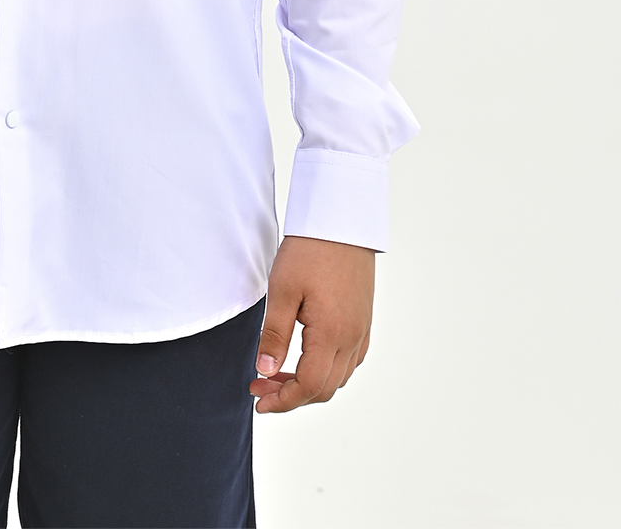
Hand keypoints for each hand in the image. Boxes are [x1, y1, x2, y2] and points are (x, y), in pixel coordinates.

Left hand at [249, 235, 373, 413]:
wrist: (341, 221)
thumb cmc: (309, 250)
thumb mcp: (282, 290)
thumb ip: (274, 334)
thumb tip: (265, 370)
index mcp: (332, 333)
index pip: (309, 385)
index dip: (283, 400)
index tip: (258, 400)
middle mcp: (352, 337)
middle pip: (325, 388)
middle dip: (291, 395)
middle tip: (260, 386)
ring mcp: (361, 330)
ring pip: (338, 378)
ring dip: (308, 384)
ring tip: (276, 373)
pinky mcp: (363, 321)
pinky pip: (349, 361)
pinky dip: (326, 370)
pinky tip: (304, 358)